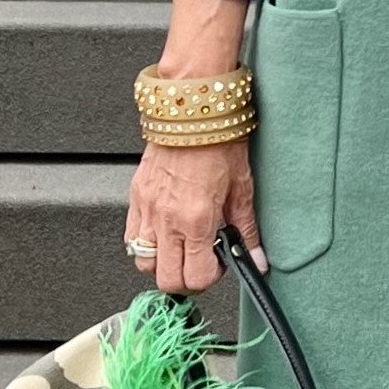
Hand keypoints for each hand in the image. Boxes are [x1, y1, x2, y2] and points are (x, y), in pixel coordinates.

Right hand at [126, 137, 264, 295]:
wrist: (191, 109)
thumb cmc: (218, 140)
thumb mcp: (242, 188)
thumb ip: (246, 230)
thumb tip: (256, 259)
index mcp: (196, 219)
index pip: (196, 277)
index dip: (210, 279)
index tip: (219, 265)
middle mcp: (167, 218)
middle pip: (165, 279)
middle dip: (186, 279)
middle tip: (201, 262)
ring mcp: (147, 209)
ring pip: (143, 263)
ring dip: (163, 263)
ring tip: (182, 246)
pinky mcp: (135, 197)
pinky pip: (131, 237)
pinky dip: (147, 243)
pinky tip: (166, 230)